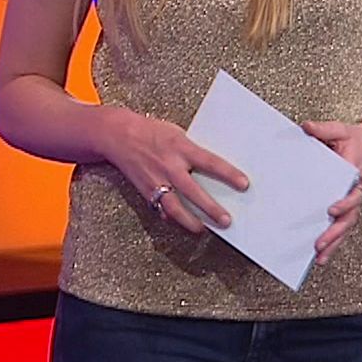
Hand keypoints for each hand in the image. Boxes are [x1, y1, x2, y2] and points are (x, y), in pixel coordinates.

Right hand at [100, 108, 248, 234]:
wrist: (118, 136)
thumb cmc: (151, 132)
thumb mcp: (177, 134)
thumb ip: (193, 151)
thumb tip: (214, 169)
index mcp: (180, 147)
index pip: (209, 162)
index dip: (228, 174)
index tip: (244, 184)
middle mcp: (169, 165)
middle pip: (193, 191)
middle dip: (211, 208)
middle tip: (227, 220)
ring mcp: (156, 180)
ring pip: (175, 207)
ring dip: (190, 221)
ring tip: (203, 229)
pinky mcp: (146, 191)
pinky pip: (160, 208)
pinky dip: (171, 217)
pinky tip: (181, 223)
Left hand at [302, 119, 361, 264]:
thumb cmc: (356, 139)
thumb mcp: (341, 130)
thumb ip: (324, 130)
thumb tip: (306, 127)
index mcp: (355, 173)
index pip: (352, 192)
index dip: (344, 203)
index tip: (331, 209)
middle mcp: (356, 191)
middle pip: (349, 217)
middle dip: (335, 232)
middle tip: (319, 243)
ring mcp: (353, 201)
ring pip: (346, 226)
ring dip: (334, 242)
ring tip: (319, 257)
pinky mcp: (348, 207)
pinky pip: (343, 226)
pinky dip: (334, 241)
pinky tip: (321, 255)